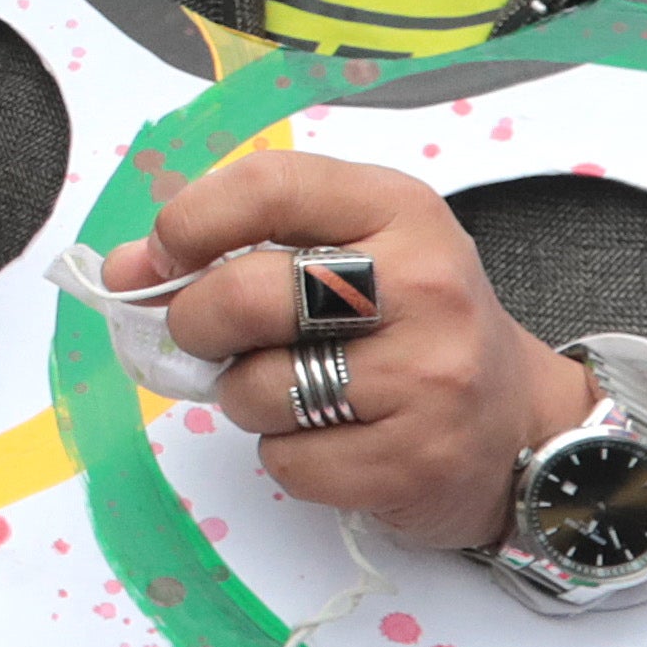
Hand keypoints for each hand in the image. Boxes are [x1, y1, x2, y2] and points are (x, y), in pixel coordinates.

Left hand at [113, 152, 578, 551]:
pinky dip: (288, 456)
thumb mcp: (349, 258)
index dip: (188, 224)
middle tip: (207, 339)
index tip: (157, 260)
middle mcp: (424, 283)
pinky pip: (289, 460)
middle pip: (246, 294)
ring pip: (259, 387)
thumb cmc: (412, 328)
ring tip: (297, 391)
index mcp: (399, 209)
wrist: (520, 426)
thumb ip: (239, 248)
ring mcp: (427, 376)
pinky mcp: (415, 459)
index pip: (269, 187)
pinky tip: (334, 439)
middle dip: (196, 324)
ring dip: (246, 398)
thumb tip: (125, 269)